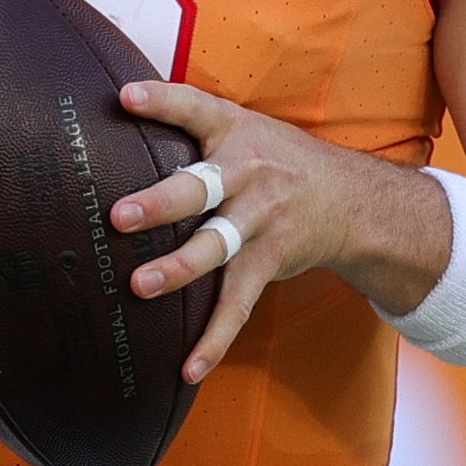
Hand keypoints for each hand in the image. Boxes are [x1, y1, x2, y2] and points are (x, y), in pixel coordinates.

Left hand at [109, 80, 445, 382]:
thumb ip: (188, 122)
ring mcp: (260, 222)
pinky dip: (214, 339)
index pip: (196, 109)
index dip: (162, 101)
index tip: (126, 98)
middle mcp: (248, 175)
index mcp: (235, 132)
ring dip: (179, 268)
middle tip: (121, 216)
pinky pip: (238, 304)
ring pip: (217, 247)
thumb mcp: (242, 126)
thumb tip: (115, 108)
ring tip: (141, 284)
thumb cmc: (275, 157)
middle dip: (161, 202)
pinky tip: (189, 367)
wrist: (350, 198)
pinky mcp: (268, 262)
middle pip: (202, 187)